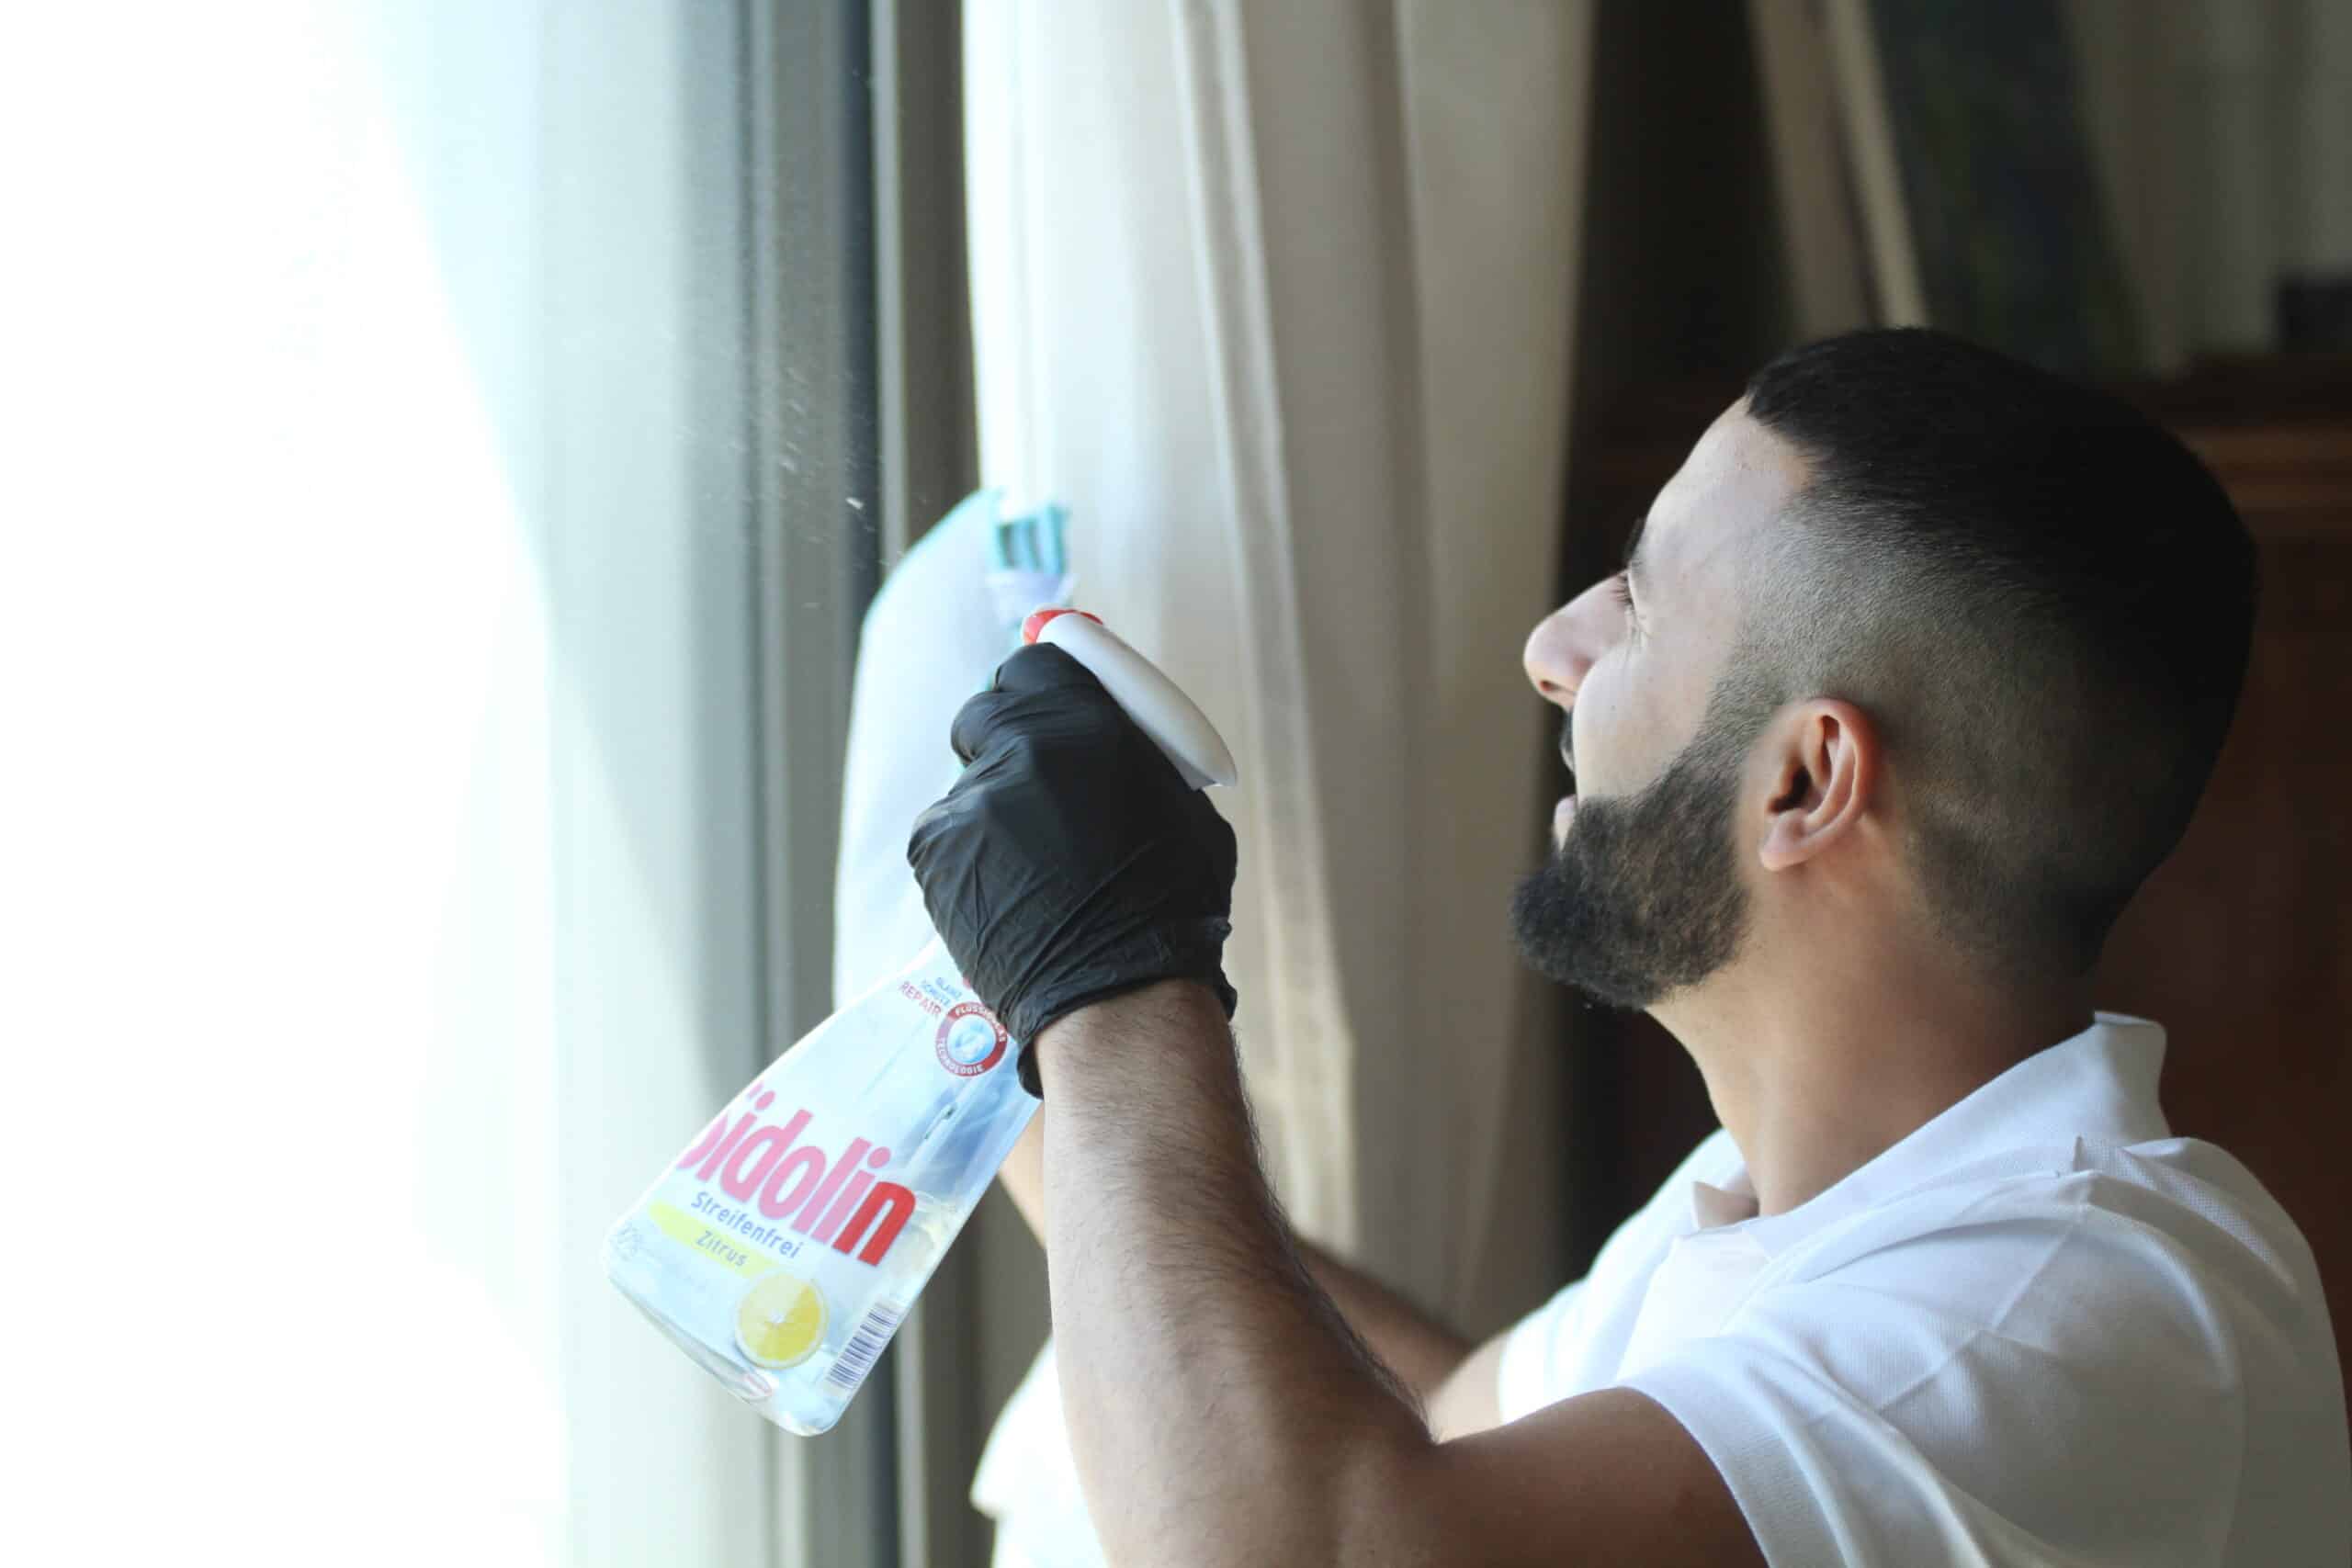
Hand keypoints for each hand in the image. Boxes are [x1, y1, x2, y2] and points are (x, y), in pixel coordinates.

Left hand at [907, 643, 1238, 1094]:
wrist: (1120, 997)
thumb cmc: (1172, 906)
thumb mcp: (1178, 804)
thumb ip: (1129, 754)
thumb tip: (1106, 729)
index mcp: (1087, 726)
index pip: (1036, 665)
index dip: (1043, 687)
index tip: (1050, 705)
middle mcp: (1019, 750)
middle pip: (989, 713)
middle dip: (1008, 738)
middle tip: (1036, 778)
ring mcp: (969, 804)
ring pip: (971, 787)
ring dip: (995, 811)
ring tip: (1038, 871)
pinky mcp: (935, 853)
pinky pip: (948, 837)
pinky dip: (972, 858)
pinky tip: (1010, 897)